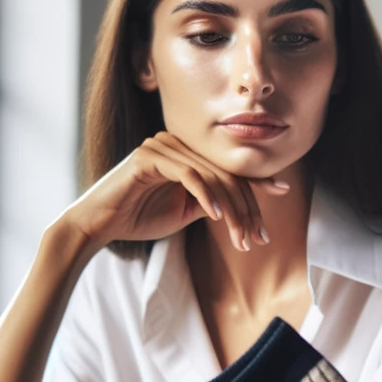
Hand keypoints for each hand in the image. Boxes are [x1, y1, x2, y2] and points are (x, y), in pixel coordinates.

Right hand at [61, 131, 290, 251]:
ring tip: (241, 238)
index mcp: (186, 153)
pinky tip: (217, 217)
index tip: (282, 193)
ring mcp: (161, 146)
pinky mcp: (148, 156)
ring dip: (231, 211)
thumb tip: (243, 204)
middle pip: (225, 173)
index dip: (256, 180)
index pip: (228, 166)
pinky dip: (206, 196)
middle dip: (246, 208)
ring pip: (212, 176)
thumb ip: (212, 202)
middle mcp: (176, 143)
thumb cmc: (139, 218)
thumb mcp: (185, 211)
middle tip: (258, 238)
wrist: (99, 225)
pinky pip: (188, 175)